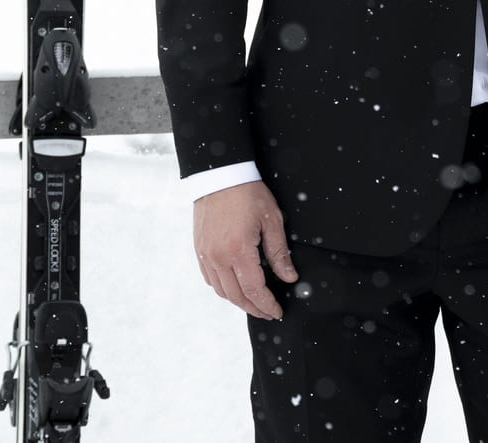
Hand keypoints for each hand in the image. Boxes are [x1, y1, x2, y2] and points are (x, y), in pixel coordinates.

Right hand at [193, 181, 297, 319]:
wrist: (220, 175)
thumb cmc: (248, 193)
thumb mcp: (271, 220)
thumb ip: (279, 252)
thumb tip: (289, 277)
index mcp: (238, 251)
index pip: (254, 290)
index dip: (267, 305)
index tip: (276, 312)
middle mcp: (218, 257)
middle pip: (237, 296)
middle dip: (254, 308)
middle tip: (268, 312)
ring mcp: (206, 254)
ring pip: (222, 291)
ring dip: (239, 301)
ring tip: (254, 303)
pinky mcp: (199, 250)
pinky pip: (210, 279)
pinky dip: (223, 289)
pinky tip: (235, 287)